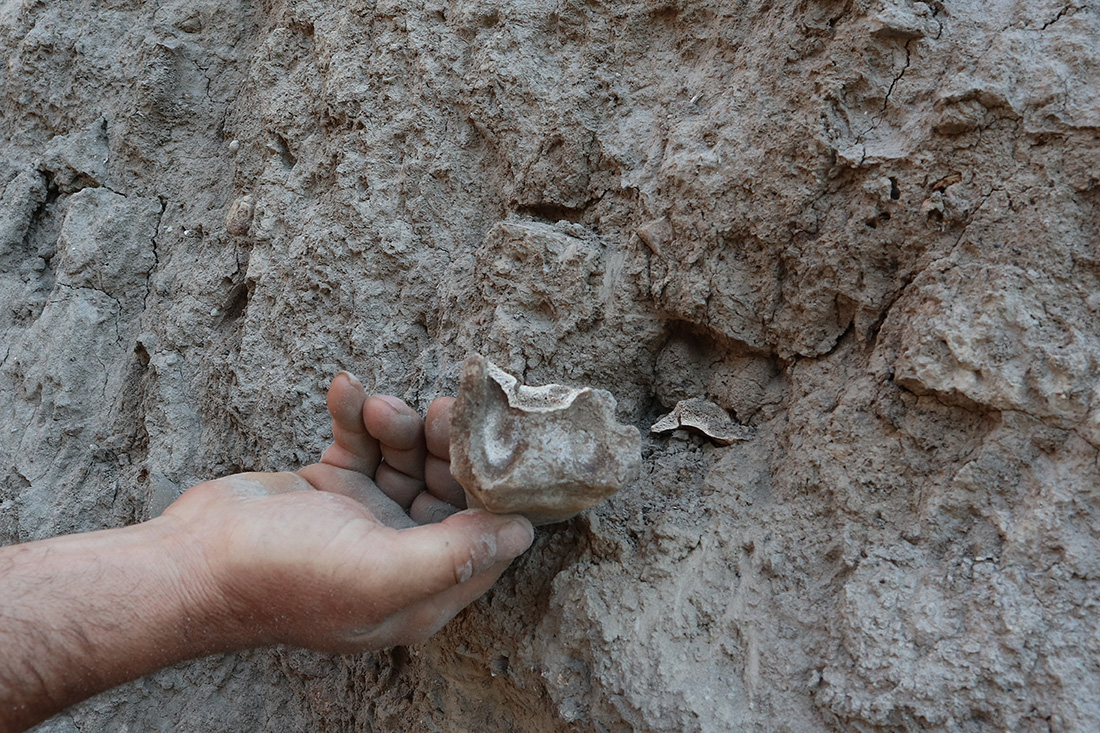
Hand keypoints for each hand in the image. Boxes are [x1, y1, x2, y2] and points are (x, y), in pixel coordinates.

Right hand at [161, 373, 533, 652]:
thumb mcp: (381, 573)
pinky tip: (346, 387)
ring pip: (408, 456)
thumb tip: (523, 531)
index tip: (499, 444)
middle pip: (450, 487)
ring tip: (377, 405)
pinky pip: (362, 441)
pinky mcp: (332, 485)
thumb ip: (457, 555)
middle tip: (441, 411)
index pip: (487, 536)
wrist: (191, 562)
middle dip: (447, 446)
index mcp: (424, 588)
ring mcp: (365, 517)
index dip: (497, 489)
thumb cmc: (284, 577)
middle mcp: (401, 553)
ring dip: (398, 423)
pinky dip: (357, 414)